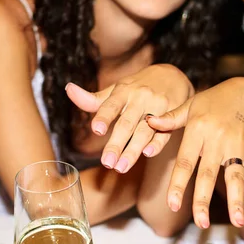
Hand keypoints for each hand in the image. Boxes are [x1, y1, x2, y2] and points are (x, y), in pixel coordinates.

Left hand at [66, 64, 193, 172]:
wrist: (174, 76)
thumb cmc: (139, 86)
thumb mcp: (118, 89)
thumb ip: (94, 99)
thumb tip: (68, 89)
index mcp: (124, 91)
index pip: (112, 105)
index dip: (104, 117)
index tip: (96, 130)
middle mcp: (141, 99)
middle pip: (127, 123)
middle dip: (117, 144)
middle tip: (107, 163)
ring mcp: (158, 108)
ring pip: (145, 131)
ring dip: (133, 150)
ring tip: (121, 168)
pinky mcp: (173, 117)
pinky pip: (165, 133)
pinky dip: (157, 143)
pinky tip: (148, 154)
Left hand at [148, 77, 243, 228]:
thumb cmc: (212, 102)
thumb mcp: (189, 106)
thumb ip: (169, 120)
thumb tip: (148, 122)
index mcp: (197, 131)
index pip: (185, 162)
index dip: (178, 184)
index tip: (173, 205)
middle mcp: (217, 140)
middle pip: (208, 174)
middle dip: (204, 200)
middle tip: (200, 223)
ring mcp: (238, 145)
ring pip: (235, 176)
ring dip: (237, 199)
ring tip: (239, 222)